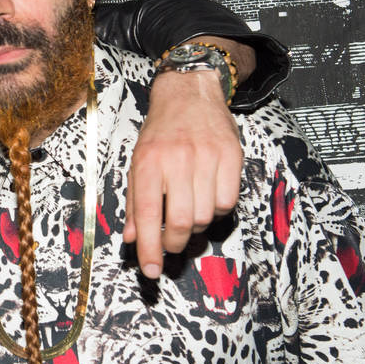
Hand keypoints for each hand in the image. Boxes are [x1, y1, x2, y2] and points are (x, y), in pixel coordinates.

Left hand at [123, 69, 241, 278]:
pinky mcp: (231, 156)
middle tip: (171, 244)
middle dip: (173, 243)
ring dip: (195, 225)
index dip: (149, 248)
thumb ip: (134, 201)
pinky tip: (207, 197)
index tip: (151, 270)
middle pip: (179, 221)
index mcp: (148, 162)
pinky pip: (227, 202)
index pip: (146, 213)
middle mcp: (176, 159)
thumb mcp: (138, 162)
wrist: (189, 93)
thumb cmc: (161, 132)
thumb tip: (133, 238)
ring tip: (188, 213)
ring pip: (205, 215)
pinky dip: (217, 209)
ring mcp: (206, 157)